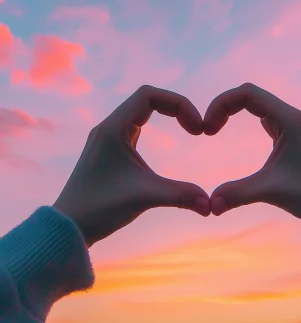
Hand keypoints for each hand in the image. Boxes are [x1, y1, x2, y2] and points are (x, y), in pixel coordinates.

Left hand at [52, 85, 210, 247]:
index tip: (197, 128)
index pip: (149, 95)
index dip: (178, 104)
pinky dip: (154, 126)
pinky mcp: (108, 150)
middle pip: (147, 98)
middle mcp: (108, 127)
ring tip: (188, 130)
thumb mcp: (144, 197)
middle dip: (176, 107)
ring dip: (165, 114)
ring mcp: (107, 138)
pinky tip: (166, 143)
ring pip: (140, 111)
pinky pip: (134, 125)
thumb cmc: (99, 209)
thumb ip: (180, 195)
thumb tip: (211, 205)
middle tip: (197, 129)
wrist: (67, 227)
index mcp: (113, 128)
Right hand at [204, 83, 300, 229]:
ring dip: (235, 111)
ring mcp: (296, 126)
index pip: (247, 93)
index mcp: (290, 119)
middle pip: (251, 95)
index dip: (222, 104)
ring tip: (215, 129)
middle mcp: (294, 117)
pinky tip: (237, 135)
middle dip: (224, 107)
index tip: (207, 129)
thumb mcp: (270, 191)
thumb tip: (209, 205)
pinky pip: (267, 117)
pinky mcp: (296, 137)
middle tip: (208, 129)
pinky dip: (248, 120)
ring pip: (259, 105)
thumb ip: (237, 193)